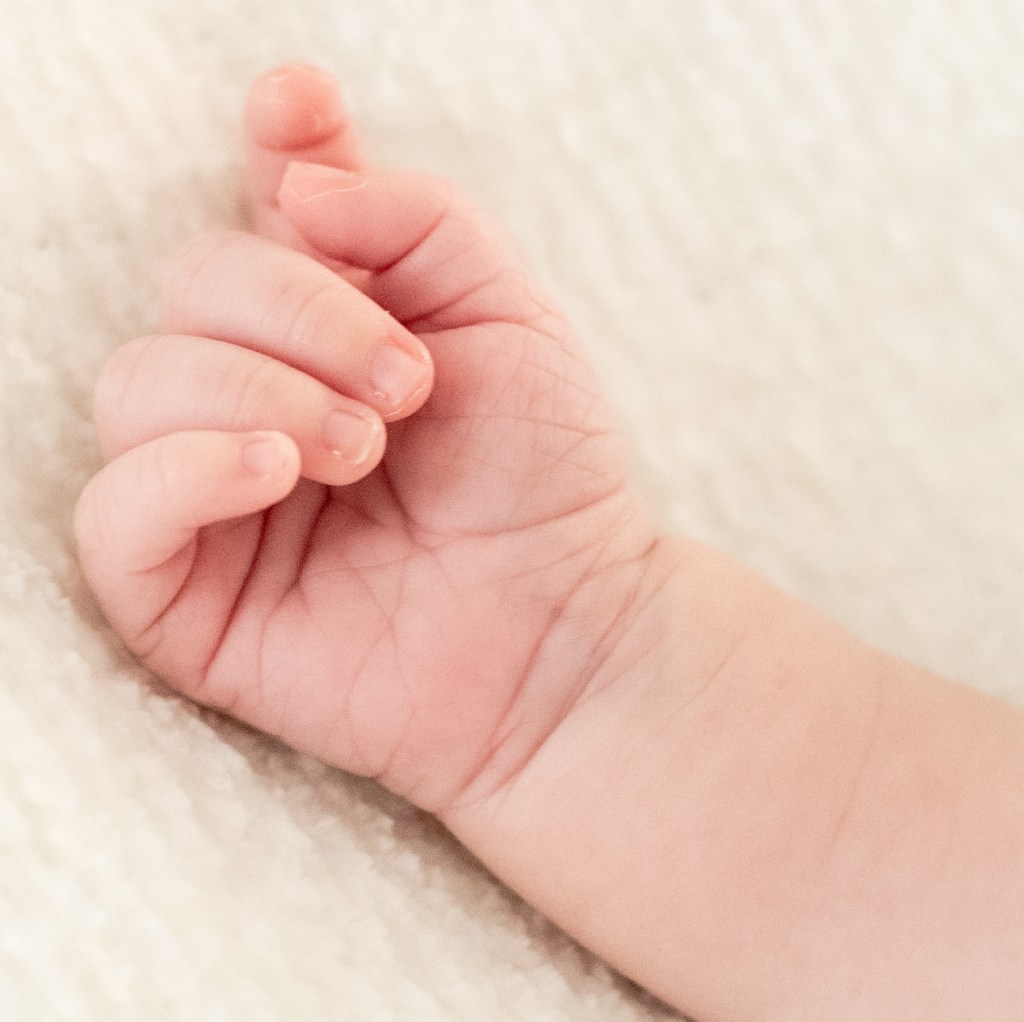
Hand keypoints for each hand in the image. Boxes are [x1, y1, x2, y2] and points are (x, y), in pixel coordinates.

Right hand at [75, 66, 656, 811]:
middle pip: (193, 286)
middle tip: (407, 385)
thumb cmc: (545, 477)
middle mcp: (260, 393)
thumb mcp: (510, 316)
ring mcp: (216, 492)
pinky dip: (184, 468)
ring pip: (138, 385)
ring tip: (364, 445)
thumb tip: (293, 177)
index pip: (265, 209)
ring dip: (255, 389)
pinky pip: (115, 511)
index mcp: (334, 323)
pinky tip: (276, 469)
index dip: (272, 149)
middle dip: (299, 312)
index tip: (301, 114)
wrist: (568, 626)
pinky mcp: (189, 594)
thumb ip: (416, 221)